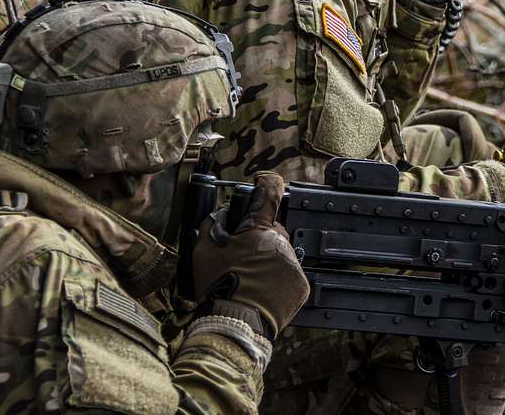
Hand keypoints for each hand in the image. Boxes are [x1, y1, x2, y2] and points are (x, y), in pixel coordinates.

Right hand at [191, 172, 308, 339]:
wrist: (237, 322)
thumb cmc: (217, 286)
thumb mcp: (203, 248)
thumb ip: (215, 224)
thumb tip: (224, 214)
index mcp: (258, 229)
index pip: (269, 194)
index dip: (268, 184)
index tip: (267, 181)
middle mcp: (280, 241)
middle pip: (273, 230)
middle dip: (260, 238)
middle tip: (243, 256)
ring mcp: (293, 263)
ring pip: (281, 253)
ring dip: (269, 261)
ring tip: (250, 279)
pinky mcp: (301, 284)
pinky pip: (289, 275)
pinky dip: (278, 280)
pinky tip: (262, 290)